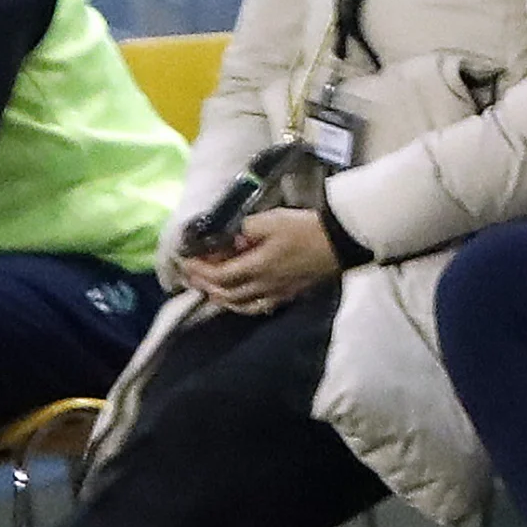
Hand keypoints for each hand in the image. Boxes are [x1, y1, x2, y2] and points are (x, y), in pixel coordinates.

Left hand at [183, 206, 341, 317]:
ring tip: (209, 291)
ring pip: (241, 304)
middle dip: (205, 285)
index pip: (219, 276)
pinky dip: (243, 305)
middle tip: (191, 276)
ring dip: (221, 299)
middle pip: (226, 294)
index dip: (199, 271)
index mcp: (257, 267)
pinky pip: (259, 306)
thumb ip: (245, 230)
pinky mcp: (289, 293)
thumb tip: (229, 239)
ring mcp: (277, 292)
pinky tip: (240, 300)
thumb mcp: (272, 220)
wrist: (340, 240)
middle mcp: (263, 285)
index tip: (186, 261)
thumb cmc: (305, 228)